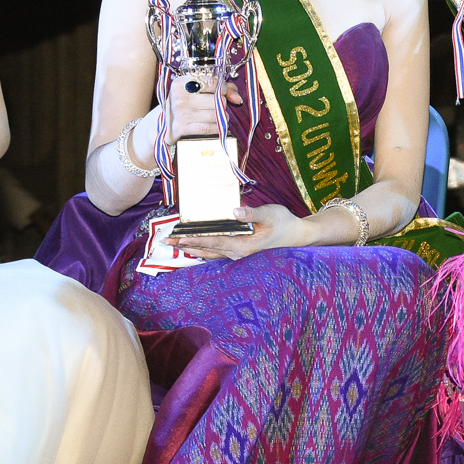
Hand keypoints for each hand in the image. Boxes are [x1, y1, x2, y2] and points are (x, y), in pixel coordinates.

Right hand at [162, 73, 239, 141]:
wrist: (163, 122)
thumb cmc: (184, 103)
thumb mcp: (195, 90)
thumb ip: (219, 89)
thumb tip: (237, 98)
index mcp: (181, 83)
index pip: (212, 82)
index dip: (223, 88)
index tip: (223, 91)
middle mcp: (179, 97)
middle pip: (216, 100)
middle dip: (222, 104)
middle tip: (219, 106)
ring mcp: (180, 114)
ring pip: (215, 115)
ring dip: (222, 117)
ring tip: (219, 116)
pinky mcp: (181, 129)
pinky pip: (208, 128)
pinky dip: (216, 127)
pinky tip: (216, 125)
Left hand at [176, 203, 304, 260]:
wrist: (296, 236)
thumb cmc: (284, 224)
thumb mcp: (270, 214)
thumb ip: (252, 212)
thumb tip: (234, 211)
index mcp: (243, 246)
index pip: (213, 242)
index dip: (195, 239)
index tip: (179, 237)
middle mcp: (237, 252)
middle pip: (207, 249)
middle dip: (186, 244)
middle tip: (166, 241)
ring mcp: (238, 253)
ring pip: (210, 252)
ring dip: (192, 247)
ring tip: (175, 243)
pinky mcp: (239, 249)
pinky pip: (216, 251)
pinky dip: (203, 247)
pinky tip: (195, 243)